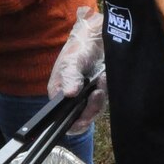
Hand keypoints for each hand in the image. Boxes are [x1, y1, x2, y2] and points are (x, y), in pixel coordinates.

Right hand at [48, 6, 106, 134]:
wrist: (96, 40)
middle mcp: (70, 99)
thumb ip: (70, 76)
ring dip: (99, 100)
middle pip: (80, 119)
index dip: (74, 123)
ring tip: (101, 79)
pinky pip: (103, 102)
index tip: (84, 119)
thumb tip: (69, 93)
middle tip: (97, 93)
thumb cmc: (78, 49)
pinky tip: (104, 78)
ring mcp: (85, 97)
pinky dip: (105, 92)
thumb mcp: (72, 61)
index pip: (63, 119)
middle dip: (91, 109)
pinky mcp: (98, 94)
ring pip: (93, 111)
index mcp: (59, 94)